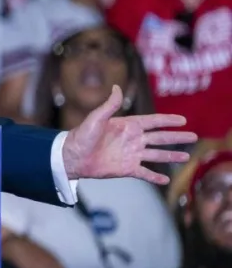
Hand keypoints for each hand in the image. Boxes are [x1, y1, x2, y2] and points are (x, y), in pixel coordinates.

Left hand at [62, 85, 194, 184]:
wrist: (72, 157)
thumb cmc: (82, 135)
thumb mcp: (96, 118)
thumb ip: (109, 105)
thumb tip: (116, 87)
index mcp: (127, 125)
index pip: (153, 122)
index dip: (168, 121)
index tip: (183, 120)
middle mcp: (132, 139)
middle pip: (160, 138)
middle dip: (177, 137)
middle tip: (194, 136)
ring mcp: (131, 154)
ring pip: (157, 155)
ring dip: (171, 157)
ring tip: (187, 157)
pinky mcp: (127, 169)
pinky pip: (145, 173)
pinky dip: (155, 177)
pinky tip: (166, 180)